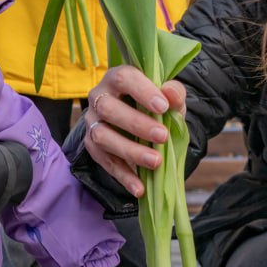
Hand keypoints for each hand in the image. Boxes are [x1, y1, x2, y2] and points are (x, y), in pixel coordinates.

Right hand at [84, 65, 186, 197]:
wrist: (143, 123)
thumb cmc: (155, 104)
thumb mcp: (169, 97)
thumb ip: (174, 93)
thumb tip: (171, 94)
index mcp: (117, 78)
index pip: (124, 78)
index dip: (142, 91)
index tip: (163, 106)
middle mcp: (99, 97)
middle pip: (108, 108)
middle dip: (136, 124)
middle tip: (162, 136)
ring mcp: (92, 123)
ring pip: (102, 136)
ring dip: (129, 150)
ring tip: (155, 162)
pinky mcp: (92, 146)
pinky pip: (104, 161)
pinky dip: (123, 176)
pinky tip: (140, 188)